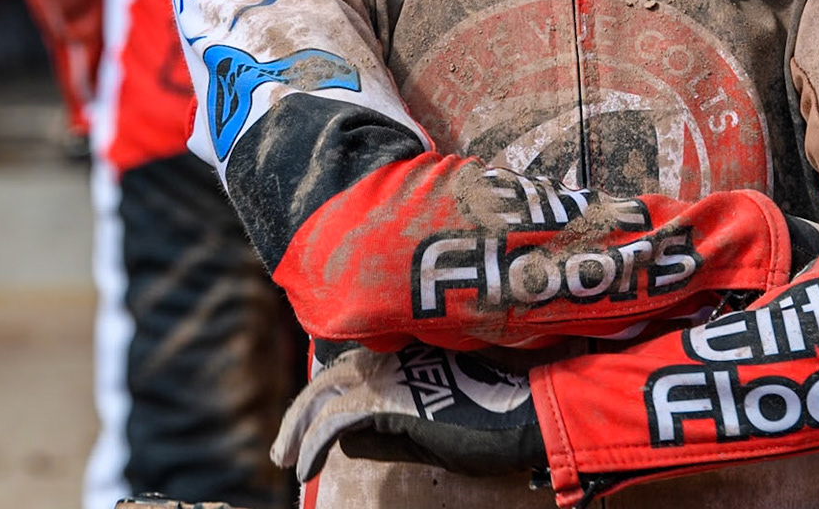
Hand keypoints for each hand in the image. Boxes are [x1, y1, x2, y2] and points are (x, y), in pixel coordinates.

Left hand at [272, 344, 545, 481]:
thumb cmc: (502, 415)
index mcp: (412, 352)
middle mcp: (395, 355)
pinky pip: (334, 423)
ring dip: (298, 429)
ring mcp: (390, 374)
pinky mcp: (388, 399)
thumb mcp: (440, 425)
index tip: (312, 420)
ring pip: (324, 395)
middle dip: (302, 412)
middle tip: (284, 447)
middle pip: (331, 378)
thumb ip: (397, 424)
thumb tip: (351, 439)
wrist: (535, 409)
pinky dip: (312, 445)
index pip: (353, 367)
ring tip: (288, 458)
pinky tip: (304, 466)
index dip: (329, 393)